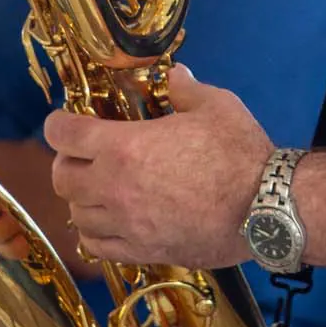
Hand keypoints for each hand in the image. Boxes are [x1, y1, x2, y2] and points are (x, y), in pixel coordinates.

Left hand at [45, 67, 269, 269]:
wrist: (266, 209)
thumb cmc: (240, 153)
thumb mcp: (215, 105)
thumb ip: (185, 89)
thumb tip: (174, 76)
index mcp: (124, 146)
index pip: (64, 134)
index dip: (59, 124)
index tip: (64, 122)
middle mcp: (115, 187)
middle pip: (62, 178)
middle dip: (66, 163)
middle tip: (82, 156)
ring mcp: (127, 224)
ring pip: (77, 215)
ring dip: (81, 199)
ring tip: (97, 190)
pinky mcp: (143, 251)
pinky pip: (99, 247)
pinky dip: (95, 234)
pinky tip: (107, 224)